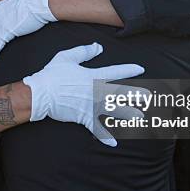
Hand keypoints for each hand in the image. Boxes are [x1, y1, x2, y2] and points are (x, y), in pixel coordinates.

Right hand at [22, 43, 144, 146]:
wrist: (40, 94)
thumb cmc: (52, 74)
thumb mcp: (67, 57)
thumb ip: (85, 51)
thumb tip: (98, 47)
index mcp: (93, 76)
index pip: (116, 72)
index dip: (129, 70)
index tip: (141, 69)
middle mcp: (96, 92)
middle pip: (120, 93)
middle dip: (136, 95)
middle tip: (149, 97)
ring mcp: (91, 106)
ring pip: (114, 112)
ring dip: (128, 115)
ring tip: (140, 118)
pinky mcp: (84, 118)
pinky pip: (97, 129)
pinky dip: (105, 137)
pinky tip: (114, 143)